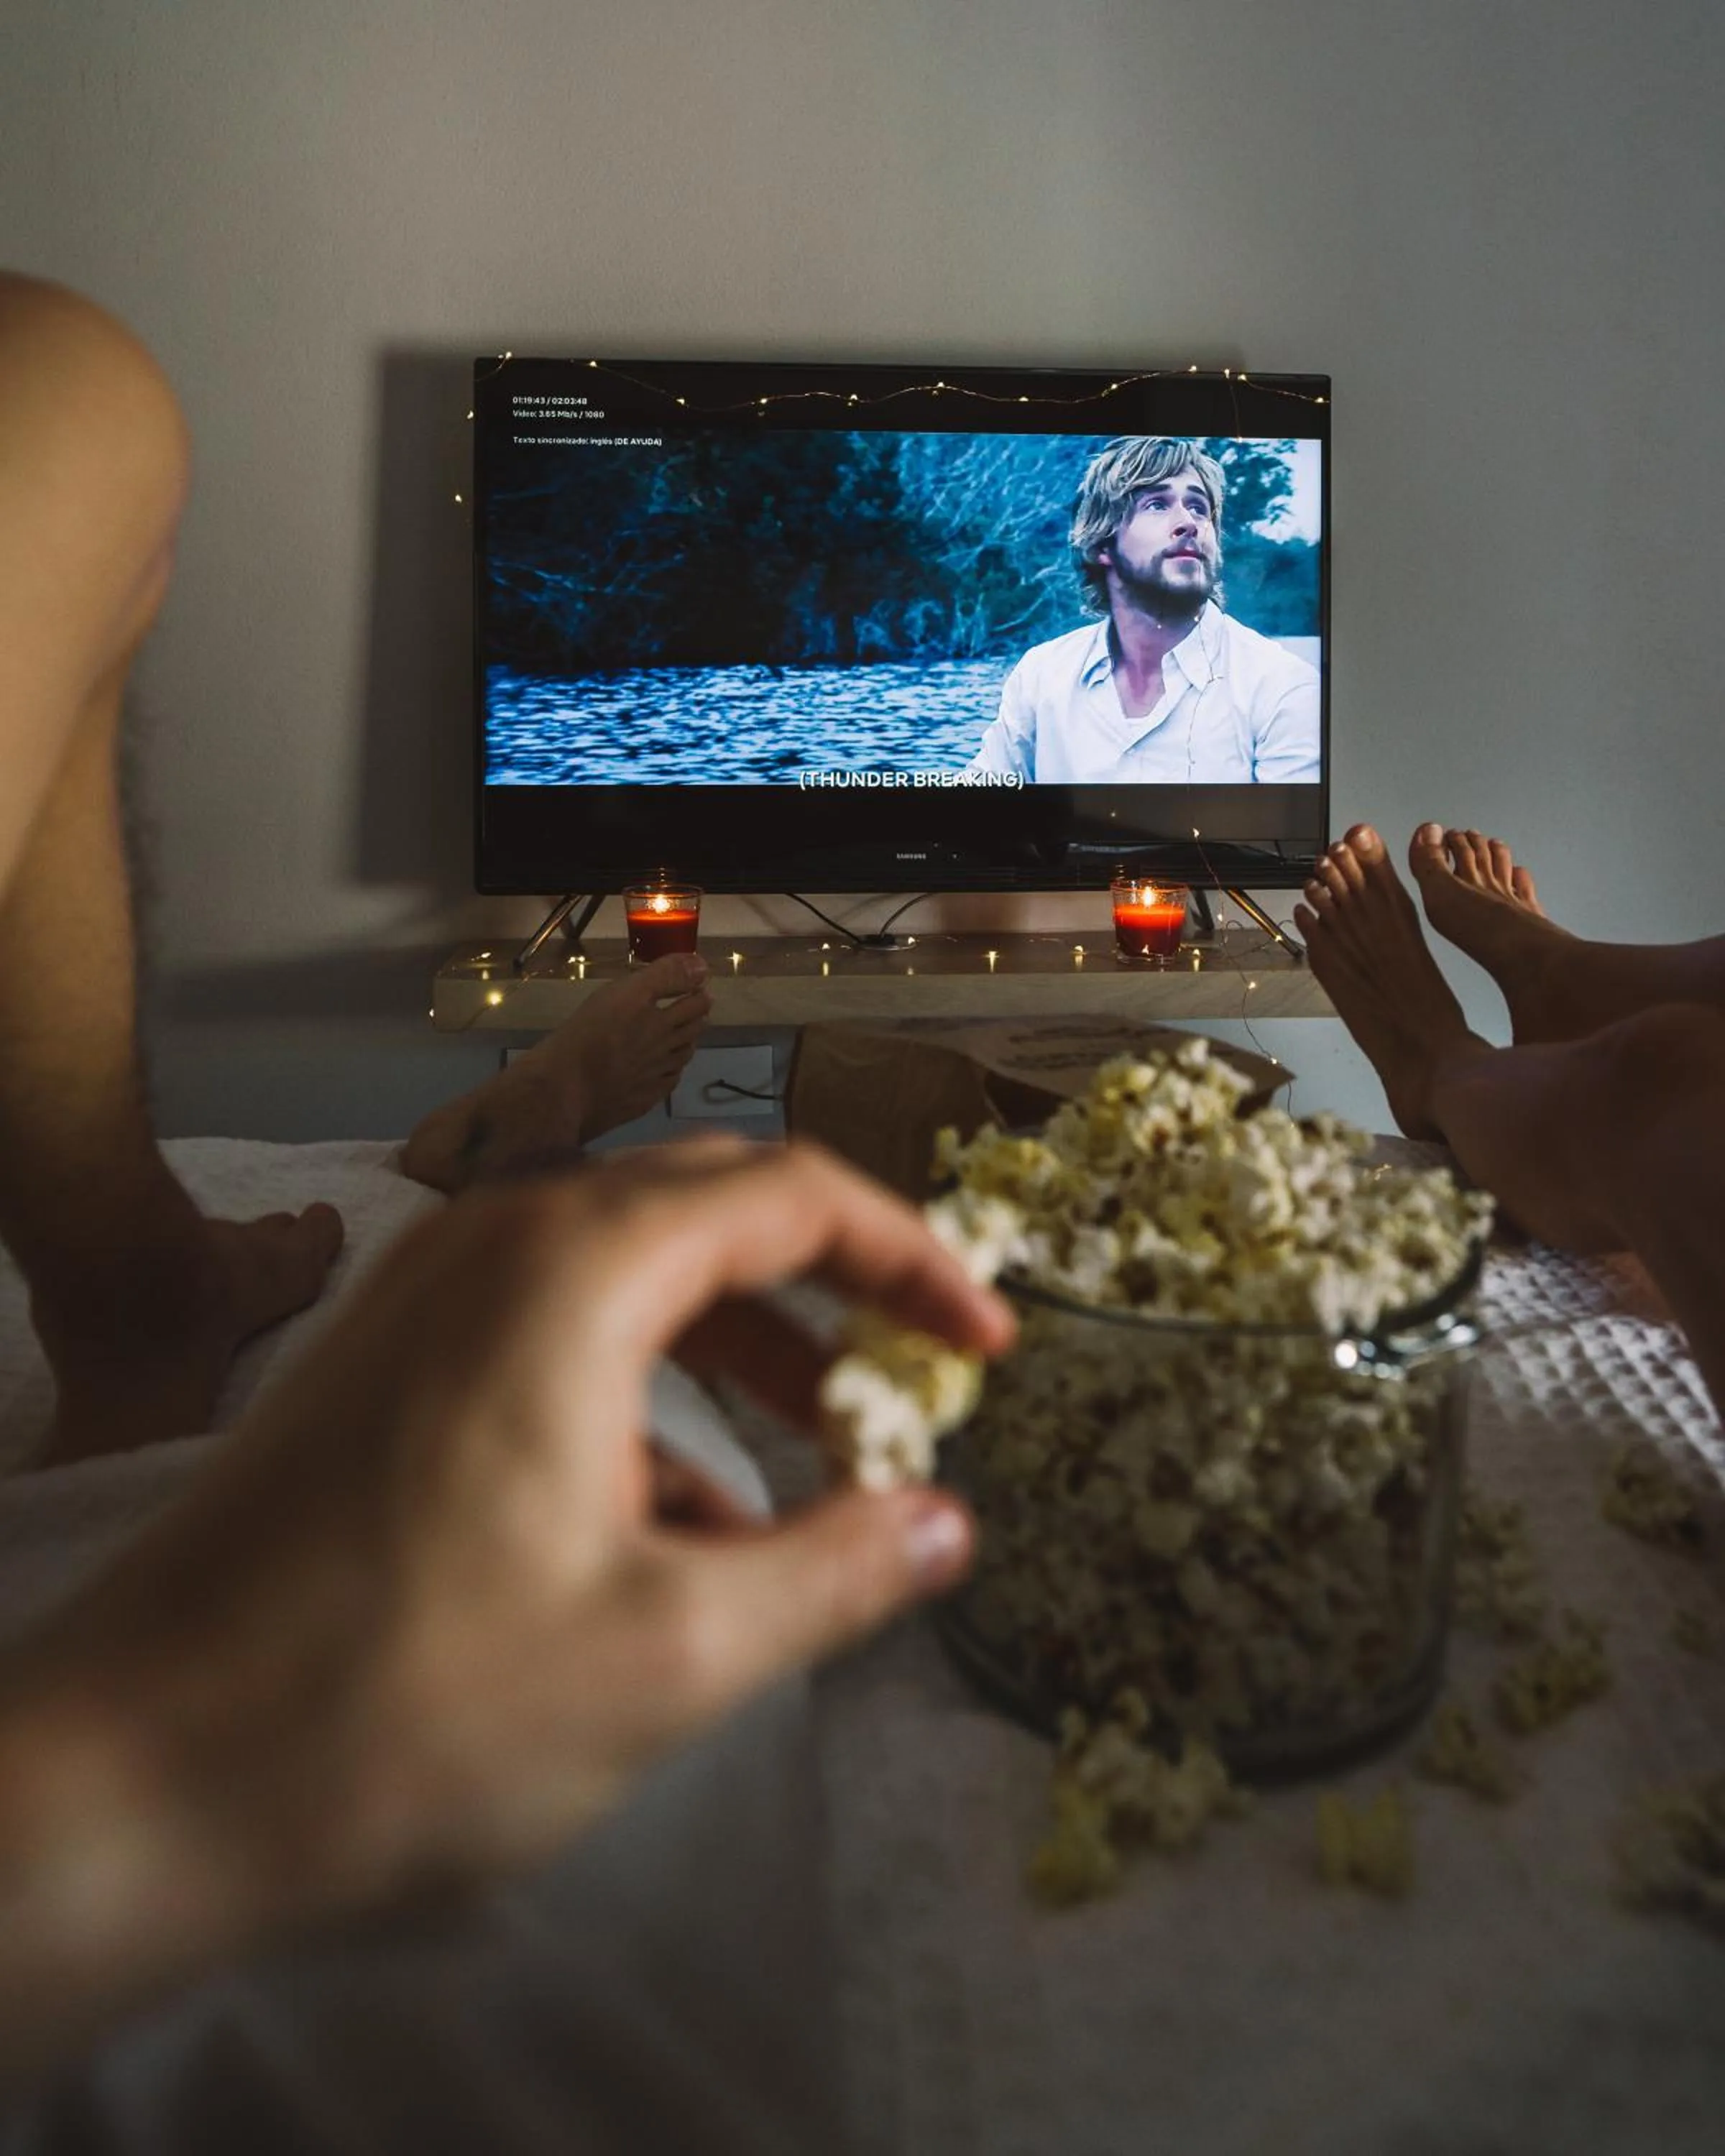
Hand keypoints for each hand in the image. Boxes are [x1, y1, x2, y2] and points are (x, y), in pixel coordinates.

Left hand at [1, 1138, 1011, 2059]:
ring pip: (623, 1283)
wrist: (126, 1782)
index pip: (789, 1195)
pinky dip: (637, 1410)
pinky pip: (543, 1344)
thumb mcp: (667, 1655)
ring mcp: (416, 1306)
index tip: (986, 1348)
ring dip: (735, 1357)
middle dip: (830, 1292)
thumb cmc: (407, 1706)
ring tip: (813, 1474)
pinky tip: (676, 1536)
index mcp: (570, 1268)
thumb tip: (945, 1523)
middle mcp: (488, 1247)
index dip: (913, 1260)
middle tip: (915, 1382)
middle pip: (705, 1212)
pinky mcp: (374, 1376)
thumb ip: (832, 1572)